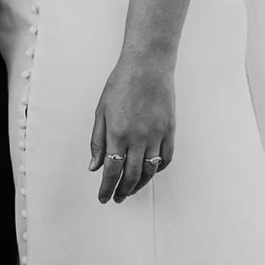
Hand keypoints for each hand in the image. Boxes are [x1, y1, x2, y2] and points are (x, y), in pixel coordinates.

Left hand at [90, 51, 175, 202]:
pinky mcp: (170, 130)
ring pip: (150, 171)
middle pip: (131, 176)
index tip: (103, 198)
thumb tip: (94, 167)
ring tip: (131, 190)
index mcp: (117, 134)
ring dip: (140, 185)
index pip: (111, 171)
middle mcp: (138, 138)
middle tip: (116, 198)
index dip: (107, 188)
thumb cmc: (121, 84)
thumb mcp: (101, 111)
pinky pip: (166, 158)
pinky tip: (150, 172)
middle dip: (122, 191)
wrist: (147, 65)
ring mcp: (156, 135)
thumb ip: (97, 141)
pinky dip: (158, 169)